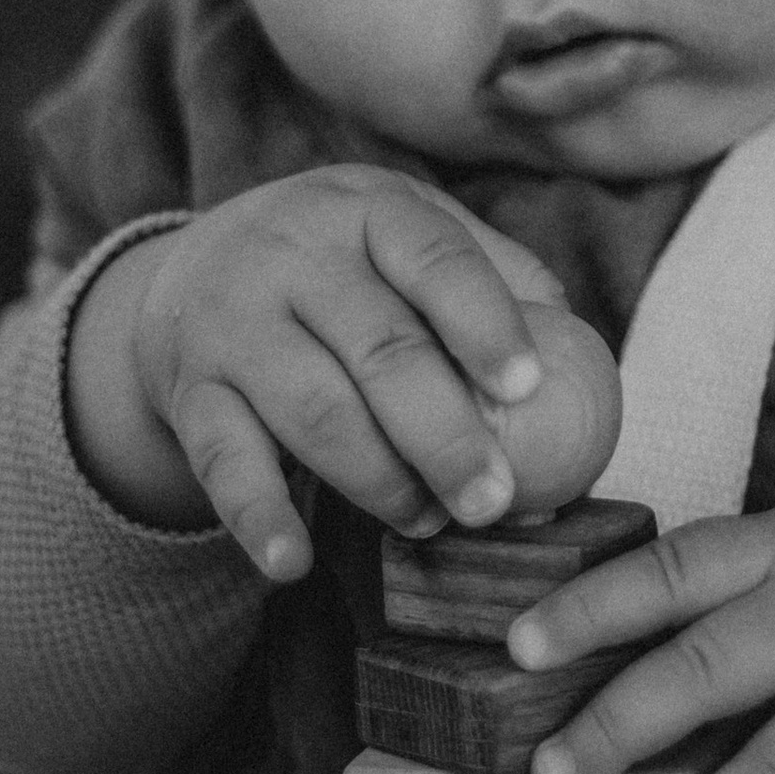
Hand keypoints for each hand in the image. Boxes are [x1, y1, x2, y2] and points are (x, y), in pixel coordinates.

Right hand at [67, 168, 620, 572]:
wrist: (189, 278)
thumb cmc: (344, 270)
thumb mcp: (408, 240)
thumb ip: (498, 287)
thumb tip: (585, 376)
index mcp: (369, 208)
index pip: (435, 258)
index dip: (485, 323)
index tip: (529, 389)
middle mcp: (293, 253)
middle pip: (380, 349)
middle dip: (444, 435)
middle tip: (494, 501)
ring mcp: (233, 321)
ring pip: (313, 411)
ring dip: (379, 481)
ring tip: (428, 523)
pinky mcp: (191, 389)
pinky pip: (223, 462)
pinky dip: (258, 519)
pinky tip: (294, 565)